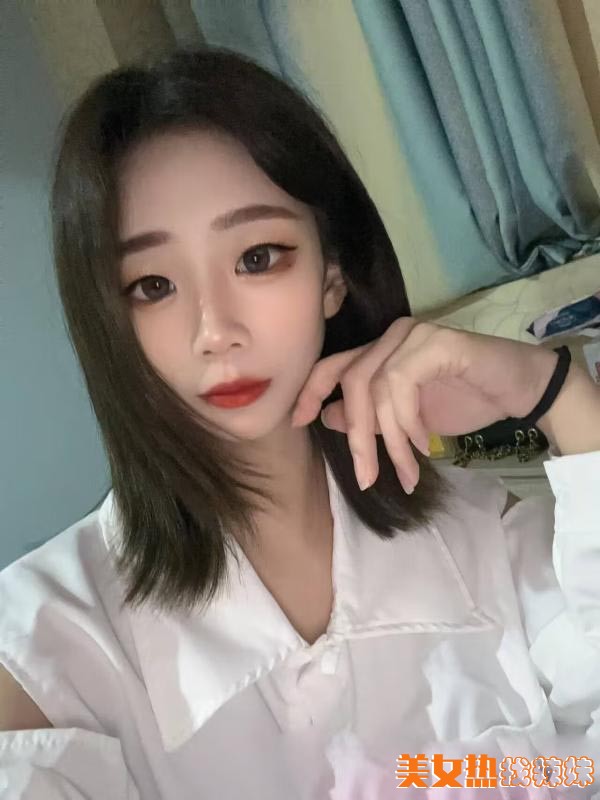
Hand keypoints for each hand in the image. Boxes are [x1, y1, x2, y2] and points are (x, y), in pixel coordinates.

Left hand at [291, 318, 558, 493]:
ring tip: (407, 471)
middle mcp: (393, 336)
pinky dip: (408, 421)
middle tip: (367, 478)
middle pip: (352, 382)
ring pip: (377, 389)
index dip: (311, 393)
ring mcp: (414, 335)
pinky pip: (403, 384)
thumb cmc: (464, 400)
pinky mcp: (436, 342)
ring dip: (390, 440)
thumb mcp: (407, 418)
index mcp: (381, 350)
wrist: (518, 390)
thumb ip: (371, 415)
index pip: (333, 366)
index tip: (298, 422)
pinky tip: (424, 444)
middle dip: (357, 438)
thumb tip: (329, 418)